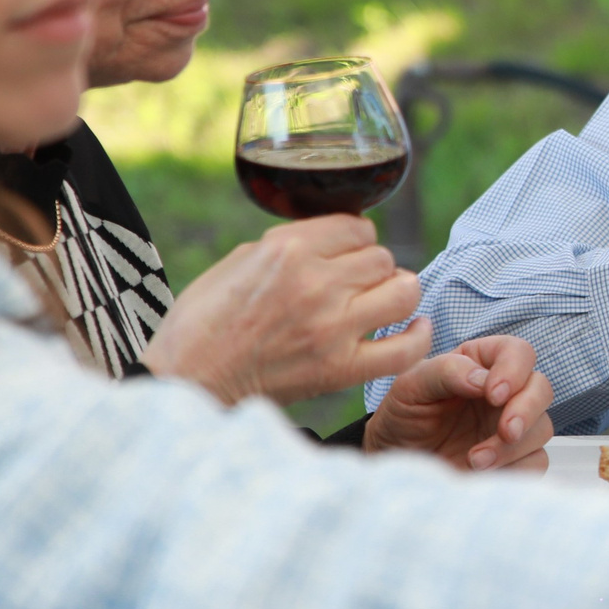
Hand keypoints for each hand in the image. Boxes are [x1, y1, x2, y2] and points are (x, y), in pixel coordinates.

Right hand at [139, 214, 426, 405]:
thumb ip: (290, 244)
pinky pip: (406, 348)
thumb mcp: (239, 261)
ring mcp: (332, 328)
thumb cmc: (205, 322)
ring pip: (404, 290)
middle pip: (382, 257)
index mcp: (286, 250)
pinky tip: (414, 327)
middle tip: (355, 283)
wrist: (190, 381)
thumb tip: (333, 238)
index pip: (357, 227)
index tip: (346, 252)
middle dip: (371, 266)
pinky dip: (418, 336)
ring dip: (397, 292)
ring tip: (382, 300)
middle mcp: (315, 284)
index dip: (354, 238)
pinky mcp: (341, 369)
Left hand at [363, 334, 556, 470]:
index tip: (493, 394)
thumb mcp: (410, 386)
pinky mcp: (514, 460)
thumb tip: (483, 380)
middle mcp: (504, 393)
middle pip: (541, 389)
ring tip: (474, 460)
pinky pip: (535, 463)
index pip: (518, 352)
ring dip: (513, 446)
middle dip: (527, 410)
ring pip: (542, 428)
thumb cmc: (402, 417)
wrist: (395, 463)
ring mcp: (511, 426)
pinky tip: (482, 473)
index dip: (514, 370)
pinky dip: (515, 470)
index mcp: (482, 364)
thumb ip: (446, 372)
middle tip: (505, 431)